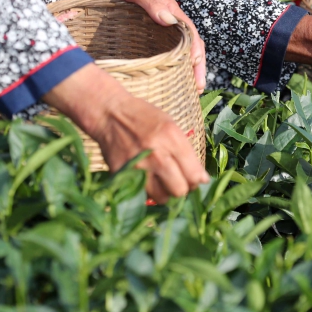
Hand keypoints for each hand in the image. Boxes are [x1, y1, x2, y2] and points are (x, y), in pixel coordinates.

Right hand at [43, 64, 208, 202]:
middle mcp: (156, 155)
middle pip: (179, 190)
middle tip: (179, 181)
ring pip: (161, 198)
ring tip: (162, 182)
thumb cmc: (144, 118)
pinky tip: (147, 180)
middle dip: (183, 188)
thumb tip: (202, 179)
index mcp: (172, 138)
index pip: (193, 174)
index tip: (196, 180)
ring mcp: (138, 167)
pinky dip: (147, 192)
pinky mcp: (122, 175)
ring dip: (165, 193)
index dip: (197, 180)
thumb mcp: (171, 126)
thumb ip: (186, 152)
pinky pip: (143, 195)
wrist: (109, 114)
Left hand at [92, 0, 206, 91]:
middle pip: (189, 47)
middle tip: (198, 89)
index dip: (196, 51)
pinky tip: (165, 81)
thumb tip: (169, 20)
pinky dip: (167, 68)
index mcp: (171, 10)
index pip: (191, 34)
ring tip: (187, 91)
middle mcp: (168, 23)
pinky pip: (161, 54)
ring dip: (184, 71)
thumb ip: (150, 1)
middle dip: (196, 67)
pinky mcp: (145, 39)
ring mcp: (157, 32)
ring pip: (177, 53)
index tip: (196, 68)